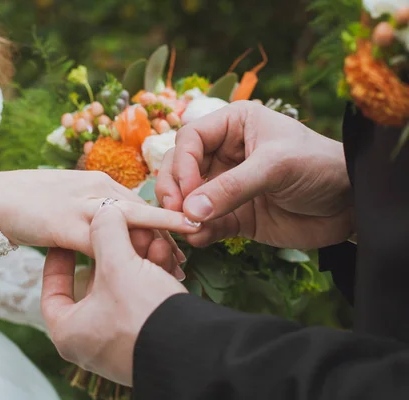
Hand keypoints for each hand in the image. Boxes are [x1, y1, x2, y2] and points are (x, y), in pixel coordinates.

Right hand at [0, 170, 199, 256]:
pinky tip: (139, 270)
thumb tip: (110, 230)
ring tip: (177, 267)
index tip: (181, 241)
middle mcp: (98, 188)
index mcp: (100, 182)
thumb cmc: (29, 202)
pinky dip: (125, 255)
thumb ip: (93, 211)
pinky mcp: (67, 223)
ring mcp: (83, 203)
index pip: (140, 204)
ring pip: (133, 223)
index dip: (163, 224)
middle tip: (185, 261)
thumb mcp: (69, 200)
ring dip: (156, 246)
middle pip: (144, 213)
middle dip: (168, 238)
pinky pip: (104, 242)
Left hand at [41, 205, 185, 385]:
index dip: (59, 260)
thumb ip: (105, 231)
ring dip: (137, 258)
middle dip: (114, 252)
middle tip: (124, 230)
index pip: (53, 290)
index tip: (67, 240)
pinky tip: (165, 256)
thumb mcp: (118, 265)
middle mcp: (91, 342)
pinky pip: (142, 302)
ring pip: (123, 289)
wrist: (197, 351)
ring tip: (154, 239)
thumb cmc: (143, 314)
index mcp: (69, 332)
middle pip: (95, 284)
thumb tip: (104, 210)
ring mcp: (120, 344)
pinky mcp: (147, 340)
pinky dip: (151, 276)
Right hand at [156, 101, 353, 248]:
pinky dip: (199, 231)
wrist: (351, 204)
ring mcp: (227, 186)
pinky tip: (200, 238)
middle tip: (175, 211)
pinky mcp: (234, 215)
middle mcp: (224, 154)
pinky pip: (206, 223)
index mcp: (233, 126)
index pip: (190, 139)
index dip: (182, 164)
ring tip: (186, 228)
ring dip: (181, 213)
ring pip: (188, 197)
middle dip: (173, 189)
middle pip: (180, 168)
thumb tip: (190, 211)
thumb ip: (232, 188)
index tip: (185, 191)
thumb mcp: (276, 167)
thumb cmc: (318, 166)